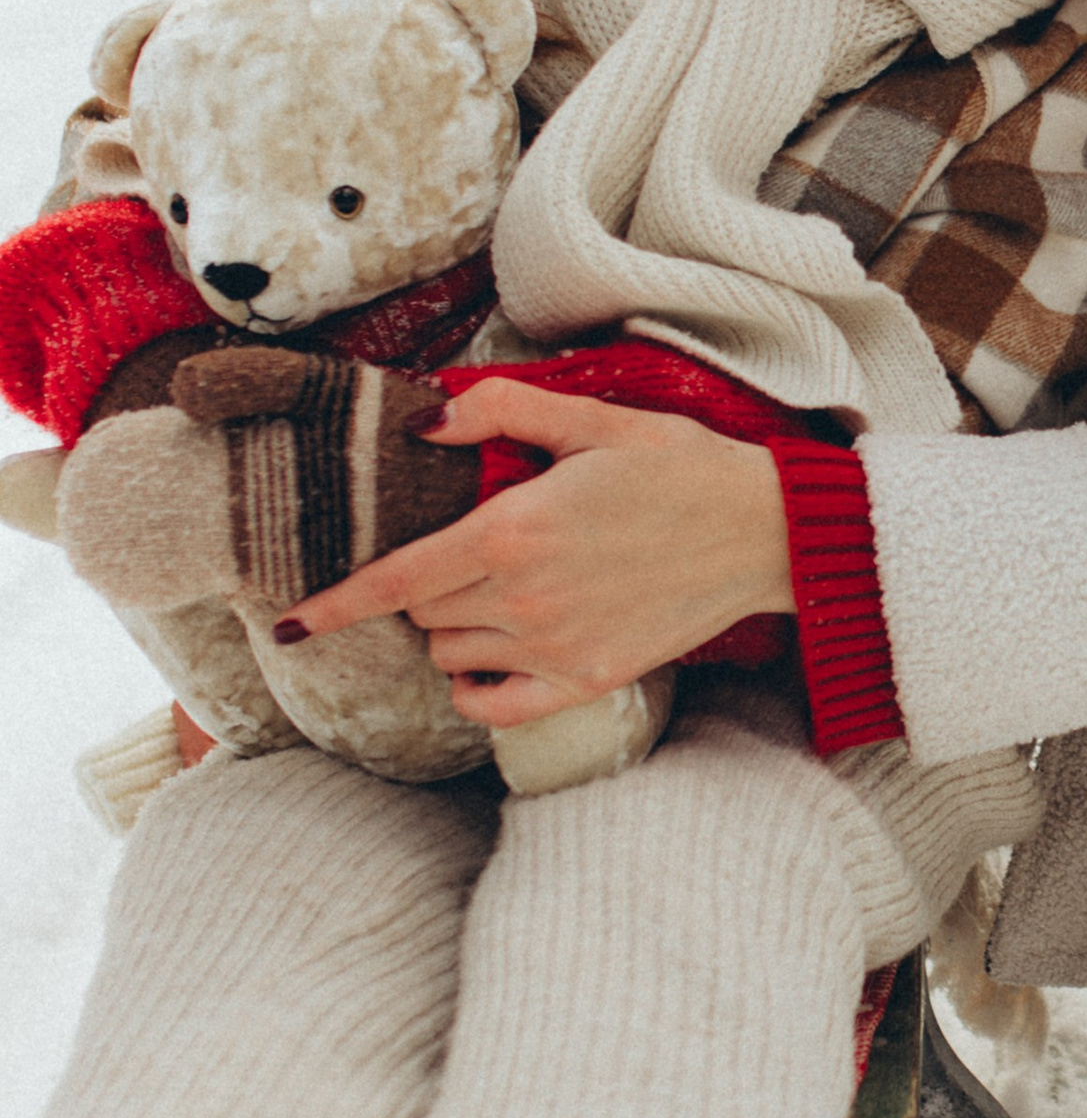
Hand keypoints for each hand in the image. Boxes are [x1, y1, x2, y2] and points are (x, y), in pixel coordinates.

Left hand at [275, 382, 794, 730]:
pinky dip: (475, 689)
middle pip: (421, 615)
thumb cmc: (680, 469)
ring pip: (451, 656)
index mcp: (512, 530)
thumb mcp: (594, 419)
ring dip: (453, 630)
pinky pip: (495, 705)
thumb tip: (428, 423)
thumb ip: (503, 411)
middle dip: (425, 587)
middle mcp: (523, 598)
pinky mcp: (589, 680)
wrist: (763, 532)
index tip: (291, 624)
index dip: (333, 606)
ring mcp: (555, 647)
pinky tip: (489, 662)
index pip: (393, 581)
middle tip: (467, 555)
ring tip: (495, 595)